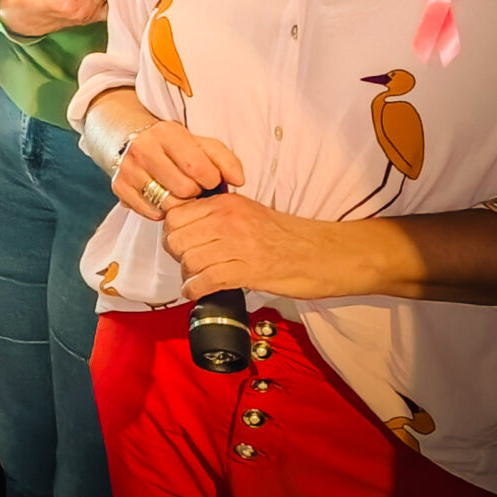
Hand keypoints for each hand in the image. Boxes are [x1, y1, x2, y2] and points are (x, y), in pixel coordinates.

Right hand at [112, 119, 247, 220]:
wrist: (135, 140)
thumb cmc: (177, 146)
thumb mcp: (202, 145)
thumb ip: (226, 160)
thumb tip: (238, 181)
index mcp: (167, 132)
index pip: (198, 168)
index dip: (211, 180)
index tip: (209, 179)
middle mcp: (143, 147)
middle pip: (184, 189)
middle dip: (195, 193)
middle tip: (194, 187)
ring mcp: (128, 168)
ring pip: (168, 204)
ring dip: (181, 204)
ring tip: (181, 193)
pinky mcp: (119, 187)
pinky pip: (152, 213)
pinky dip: (163, 211)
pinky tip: (165, 199)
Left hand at [165, 191, 363, 300]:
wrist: (323, 253)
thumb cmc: (287, 237)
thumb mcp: (248, 213)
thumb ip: (217, 217)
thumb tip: (186, 230)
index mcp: (226, 204)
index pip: (176, 214)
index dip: (172, 232)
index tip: (181, 244)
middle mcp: (228, 220)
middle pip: (176, 238)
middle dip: (177, 255)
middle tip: (188, 264)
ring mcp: (238, 244)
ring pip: (189, 259)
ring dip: (187, 274)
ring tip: (195, 279)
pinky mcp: (248, 270)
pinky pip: (207, 280)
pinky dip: (195, 289)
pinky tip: (197, 292)